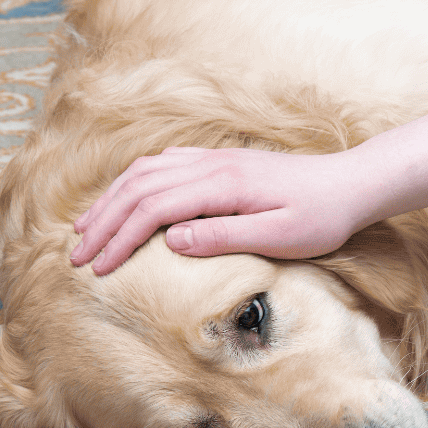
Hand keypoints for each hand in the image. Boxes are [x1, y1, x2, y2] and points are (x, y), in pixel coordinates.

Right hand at [70, 146, 369, 273]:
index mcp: (223, 184)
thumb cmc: (322, 217)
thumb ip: (225, 237)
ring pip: (146, 171)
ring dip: (112, 199)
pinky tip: (126, 199)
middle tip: (76, 255)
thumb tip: (171, 241)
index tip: (96, 269)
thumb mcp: (280, 237)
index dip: (119, 238)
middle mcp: (212, 164)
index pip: (153, 208)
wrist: (352, 184)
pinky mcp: (222, 161)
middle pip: (139, 186)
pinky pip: (165, 164)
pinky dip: (135, 182)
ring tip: (87, 229)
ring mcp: (216, 158)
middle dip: (103, 221)